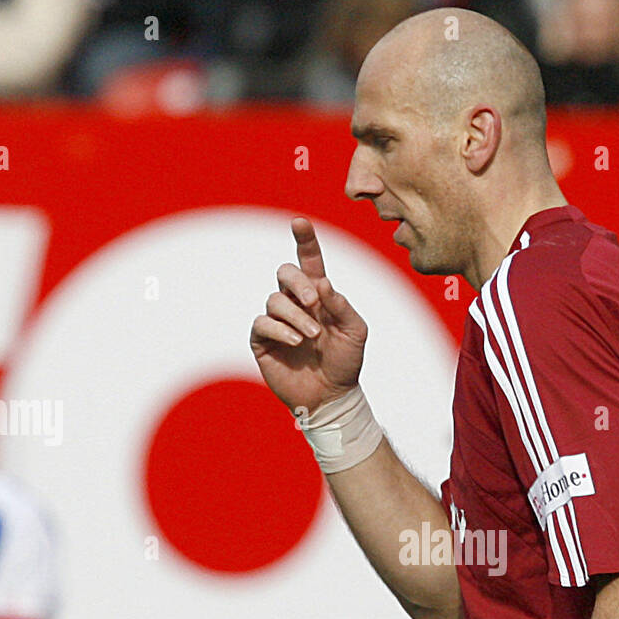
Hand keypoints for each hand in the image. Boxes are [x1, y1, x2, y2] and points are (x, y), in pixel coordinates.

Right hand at [251, 217, 368, 416]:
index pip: (309, 261)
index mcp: (319, 295)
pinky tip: (295, 341)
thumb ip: (342, 306)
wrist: (332, 397)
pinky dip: (280, 329)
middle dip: (298, 282)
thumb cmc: (346, 362)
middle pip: (285, 273)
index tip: (299, 222)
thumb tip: (323, 283)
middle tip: (314, 302)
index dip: (304, 240)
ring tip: (312, 336)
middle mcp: (296, 303)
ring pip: (275, 299)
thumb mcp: (355, 332)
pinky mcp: (263, 341)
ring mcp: (278, 321)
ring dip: (295, 315)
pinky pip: (263, 323)